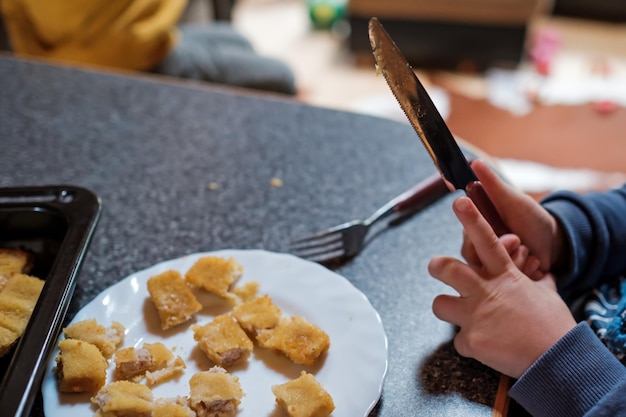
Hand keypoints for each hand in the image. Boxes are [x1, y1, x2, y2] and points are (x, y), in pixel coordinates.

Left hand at [429, 197, 575, 377]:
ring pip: (439, 304)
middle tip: (436, 268)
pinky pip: (458, 341)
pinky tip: (486, 346)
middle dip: (436, 266)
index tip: (459, 202)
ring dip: (448, 308)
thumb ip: (535, 279)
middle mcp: (485, 292)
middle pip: (446, 268)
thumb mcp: (546, 294)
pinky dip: (470, 344)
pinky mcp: (471, 340)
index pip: (486, 241)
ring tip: (461, 315)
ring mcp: (475, 316)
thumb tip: (540, 270)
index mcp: (505, 276)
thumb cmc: (554, 326)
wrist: (558, 359)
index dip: (471, 220)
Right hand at [461, 160, 565, 273]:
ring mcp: (495, 271)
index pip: (468, 244)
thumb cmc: (530, 217)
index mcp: (476, 234)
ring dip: (517, 262)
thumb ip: (491, 183)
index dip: (486, 241)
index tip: (509, 235)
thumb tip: (474, 162)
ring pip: (496, 276)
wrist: (554, 239)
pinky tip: (535, 263)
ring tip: (530, 253)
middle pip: (479, 264)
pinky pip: (512, 284)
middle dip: (505, 252)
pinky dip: (527, 273)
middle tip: (519, 241)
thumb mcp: (512, 199)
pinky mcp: (510, 283)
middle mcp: (482, 254)